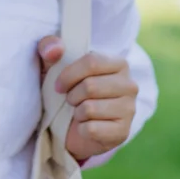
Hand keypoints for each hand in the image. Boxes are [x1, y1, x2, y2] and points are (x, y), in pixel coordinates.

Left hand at [38, 36, 138, 162]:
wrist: (71, 124)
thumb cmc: (66, 88)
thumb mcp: (52, 64)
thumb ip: (49, 47)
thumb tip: (54, 49)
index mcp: (118, 64)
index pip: (92, 62)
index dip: (69, 74)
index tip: (58, 85)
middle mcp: (129, 85)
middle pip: (90, 86)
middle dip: (72, 95)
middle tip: (71, 100)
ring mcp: (129, 109)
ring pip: (90, 108)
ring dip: (77, 112)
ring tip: (80, 111)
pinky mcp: (123, 132)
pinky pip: (92, 129)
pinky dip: (81, 129)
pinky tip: (86, 125)